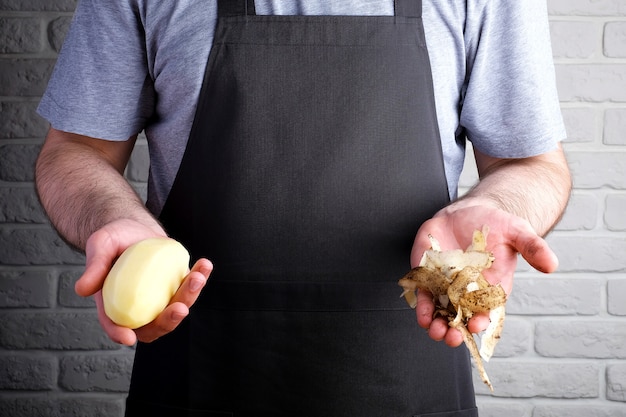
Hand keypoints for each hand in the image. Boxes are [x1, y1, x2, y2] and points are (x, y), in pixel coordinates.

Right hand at [75, 219, 212, 345]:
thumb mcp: (100, 245)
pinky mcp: (176, 285)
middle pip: (154, 324)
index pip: (115, 324)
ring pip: (177, 307)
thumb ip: (94, 265)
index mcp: (115, 304)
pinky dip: (199, 278)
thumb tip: (82, 289)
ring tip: (196, 277)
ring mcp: (161, 298)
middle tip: (179, 309)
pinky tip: (204, 265)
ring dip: (189, 297)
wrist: (133, 227)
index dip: (119, 333)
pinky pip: (189, 287)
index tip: (129, 337)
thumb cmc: (113, 239)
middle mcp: (140, 307)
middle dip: (168, 320)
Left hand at [411, 202, 558, 346]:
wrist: (469, 211)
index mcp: (492, 288)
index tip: (476, 324)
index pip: (487, 311)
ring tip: (434, 330)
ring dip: (436, 324)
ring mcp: (446, 285)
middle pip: (460, 318)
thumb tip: (552, 264)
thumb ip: (533, 248)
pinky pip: (423, 294)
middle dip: (455, 331)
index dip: (481, 321)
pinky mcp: (428, 274)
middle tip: (451, 336)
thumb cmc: (496, 225)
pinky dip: (422, 305)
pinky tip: (421, 314)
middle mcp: (467, 291)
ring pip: (440, 312)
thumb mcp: (517, 232)